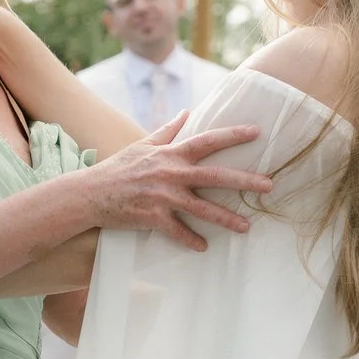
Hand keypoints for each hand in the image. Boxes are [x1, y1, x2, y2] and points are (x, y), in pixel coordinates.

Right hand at [76, 113, 269, 249]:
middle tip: (269, 186)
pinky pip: (177, 231)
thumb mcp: (143, 144)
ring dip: (226, 218)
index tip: (256, 132)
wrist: (89, 194)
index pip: (207, 140)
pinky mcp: (152, 217)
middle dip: (244, 180)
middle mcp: (171, 173)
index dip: (232, 135)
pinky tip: (204, 247)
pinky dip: (191, 240)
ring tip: (246, 227)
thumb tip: (187, 112)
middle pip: (215, 176)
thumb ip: (168, 131)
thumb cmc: (118, 168)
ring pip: (202, 208)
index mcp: (171, 154)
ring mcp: (163, 196)